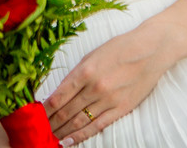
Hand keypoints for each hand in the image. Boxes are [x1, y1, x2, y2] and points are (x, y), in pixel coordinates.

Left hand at [42, 29, 167, 145]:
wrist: (150, 51)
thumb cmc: (120, 48)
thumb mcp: (92, 55)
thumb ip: (76, 74)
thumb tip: (59, 92)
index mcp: (85, 71)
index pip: (59, 96)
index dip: (45, 108)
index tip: (36, 114)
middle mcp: (95, 88)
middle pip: (67, 111)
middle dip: (51, 122)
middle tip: (39, 129)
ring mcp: (109, 100)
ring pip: (79, 121)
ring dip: (63, 131)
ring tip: (50, 137)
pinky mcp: (121, 109)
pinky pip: (97, 126)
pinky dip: (81, 135)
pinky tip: (69, 141)